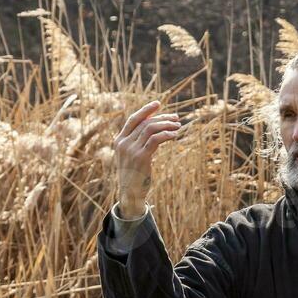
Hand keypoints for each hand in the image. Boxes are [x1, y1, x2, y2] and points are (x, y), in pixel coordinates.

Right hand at [114, 99, 181, 215]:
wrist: (130, 193)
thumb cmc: (134, 177)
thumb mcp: (132, 158)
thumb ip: (137, 144)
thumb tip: (153, 134)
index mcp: (119, 140)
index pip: (133, 119)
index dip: (145, 110)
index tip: (158, 103)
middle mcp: (124, 142)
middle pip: (144, 123)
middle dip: (161, 118)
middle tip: (176, 118)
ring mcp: (131, 149)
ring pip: (150, 129)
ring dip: (166, 125)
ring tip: (178, 126)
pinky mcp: (141, 157)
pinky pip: (155, 140)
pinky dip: (166, 135)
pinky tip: (175, 135)